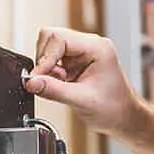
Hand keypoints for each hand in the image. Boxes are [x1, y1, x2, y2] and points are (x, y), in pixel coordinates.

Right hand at [25, 27, 140, 136]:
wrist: (123, 117)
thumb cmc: (114, 108)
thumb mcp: (81, 100)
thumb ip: (53, 90)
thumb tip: (31, 82)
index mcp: (96, 47)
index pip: (59, 38)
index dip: (44, 58)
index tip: (37, 77)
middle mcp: (89, 44)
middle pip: (51, 37)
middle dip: (44, 60)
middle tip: (47, 80)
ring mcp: (81, 51)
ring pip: (49, 46)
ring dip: (46, 66)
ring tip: (59, 82)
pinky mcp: (75, 60)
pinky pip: (52, 57)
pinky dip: (49, 71)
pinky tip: (60, 82)